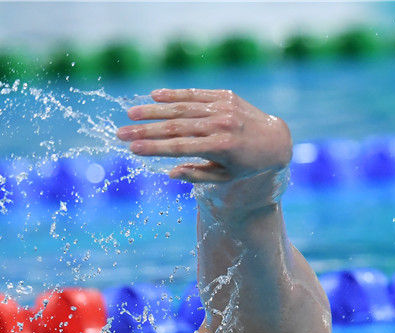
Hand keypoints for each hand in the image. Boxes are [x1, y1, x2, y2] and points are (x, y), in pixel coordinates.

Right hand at [117, 89, 291, 182]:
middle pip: (175, 127)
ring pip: (182, 108)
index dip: (154, 148)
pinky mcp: (224, 96)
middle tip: (121, 134)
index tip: (132, 149)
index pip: (180, 148)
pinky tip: (154, 96)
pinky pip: (195, 94)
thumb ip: (197, 175)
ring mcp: (223, 108)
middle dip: (145, 131)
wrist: (274, 139)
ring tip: (130, 114)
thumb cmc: (246, 165)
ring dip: (154, 111)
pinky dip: (174, 95)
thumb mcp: (225, 177)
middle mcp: (221, 125)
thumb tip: (169, 172)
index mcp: (221, 148)